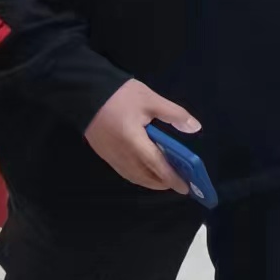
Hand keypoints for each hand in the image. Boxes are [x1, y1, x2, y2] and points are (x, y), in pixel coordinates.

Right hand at [84, 79, 201, 192]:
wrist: (85, 92)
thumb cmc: (120, 95)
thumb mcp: (151, 100)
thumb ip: (174, 114)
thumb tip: (194, 127)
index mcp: (134, 142)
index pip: (157, 166)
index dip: (172, 178)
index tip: (185, 188)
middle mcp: (121, 154)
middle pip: (144, 176)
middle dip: (162, 183)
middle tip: (178, 183)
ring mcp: (110, 156)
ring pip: (133, 176)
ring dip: (149, 181)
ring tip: (165, 179)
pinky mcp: (104, 153)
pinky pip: (124, 171)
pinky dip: (137, 175)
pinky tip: (145, 171)